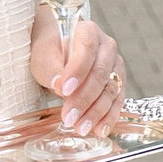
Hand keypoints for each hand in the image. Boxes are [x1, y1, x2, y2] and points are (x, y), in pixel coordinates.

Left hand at [33, 10, 127, 134]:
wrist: (59, 50)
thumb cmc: (51, 50)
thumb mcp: (43, 55)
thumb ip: (51, 68)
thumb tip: (60, 85)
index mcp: (89, 32)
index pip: (87, 50)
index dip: (77, 71)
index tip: (63, 90)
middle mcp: (107, 47)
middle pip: (101, 73)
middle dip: (84, 98)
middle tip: (69, 117)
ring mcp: (116, 66)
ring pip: (111, 90)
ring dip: (96, 112)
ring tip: (80, 128)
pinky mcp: (118, 83)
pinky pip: (117, 101)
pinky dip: (109, 117)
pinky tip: (99, 130)